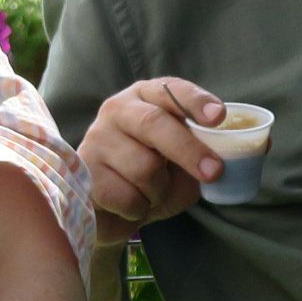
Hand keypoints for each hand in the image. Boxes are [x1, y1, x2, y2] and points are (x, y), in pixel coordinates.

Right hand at [78, 78, 223, 228]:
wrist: (111, 210)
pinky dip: (140, 208)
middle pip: (154, 124)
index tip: (218, 116)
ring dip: (160, 191)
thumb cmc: (153, 177)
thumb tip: (212, 163)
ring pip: (144, 167)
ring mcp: (96, 139)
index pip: (170, 90)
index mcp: (146, 97)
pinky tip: (131, 205)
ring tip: (153, 194)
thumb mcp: (182, 163)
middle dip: (188, 150)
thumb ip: (197, 156)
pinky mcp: (83, 173)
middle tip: (214, 172)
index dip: (195, 101)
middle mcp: (117, 110)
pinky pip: (126, 196)